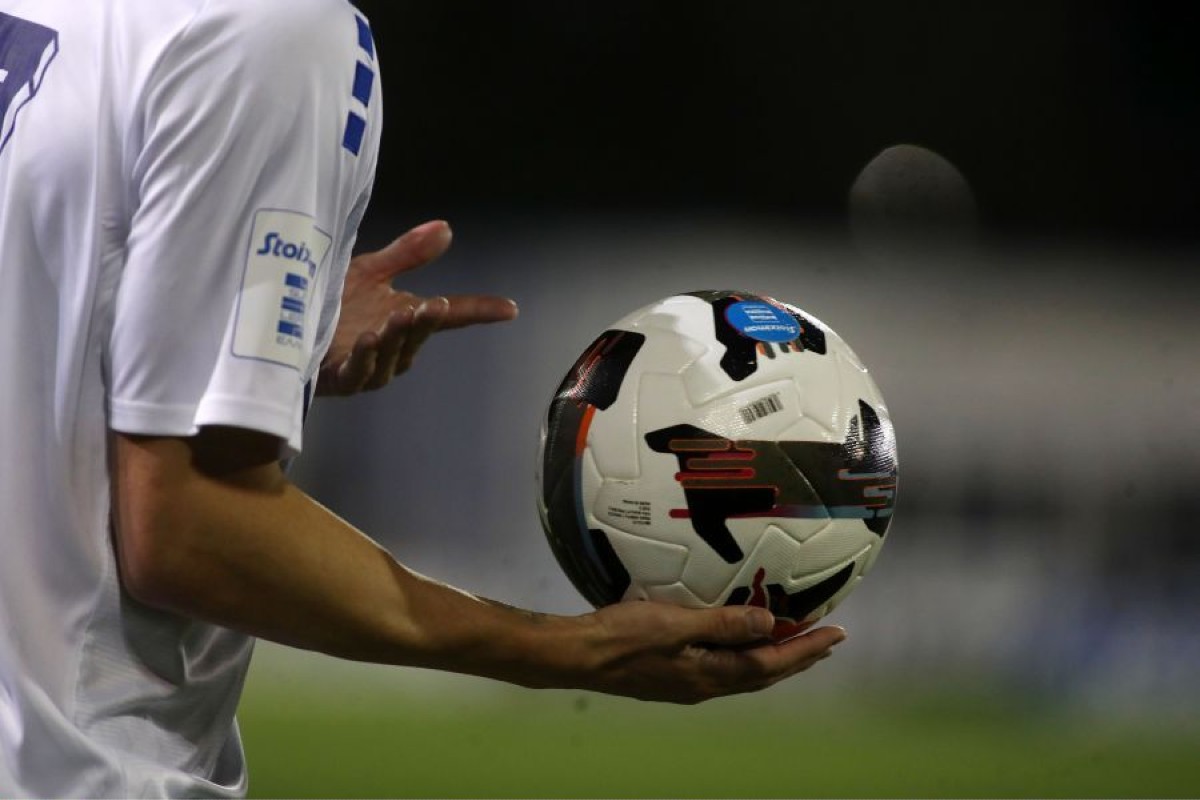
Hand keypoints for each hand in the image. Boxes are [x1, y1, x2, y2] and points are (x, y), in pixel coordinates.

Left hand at [316, 220, 518, 395]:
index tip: (509, 309)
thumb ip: (408, 254)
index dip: (479, 311)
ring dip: (397, 338)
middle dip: (427, 322)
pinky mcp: (342, 378)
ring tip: (398, 318)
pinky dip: (366, 358)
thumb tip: (446, 229)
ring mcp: (371, 366)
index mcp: (406, 321)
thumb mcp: (371, 271)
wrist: (285, 325)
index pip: (451, 315)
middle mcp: (395, 347)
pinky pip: (358, 372)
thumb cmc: (332, 303)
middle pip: (419, 336)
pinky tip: (369, 339)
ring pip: (392, 356)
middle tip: (435, 305)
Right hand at [578, 602, 846, 703]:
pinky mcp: (673, 677)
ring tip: (796, 643)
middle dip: (799, 657)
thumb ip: (723, 624)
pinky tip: (742, 644)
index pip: (771, 664)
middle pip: (764, 674)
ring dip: (774, 658)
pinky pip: (725, 668)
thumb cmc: (624, 636)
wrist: (580, 656)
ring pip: (745, 673)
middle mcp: (706, 686)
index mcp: (711, 675)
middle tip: (828, 640)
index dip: (806, 649)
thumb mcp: (676, 624)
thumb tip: (770, 624)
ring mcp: (689, 684)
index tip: (837, 634)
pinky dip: (747, 655)